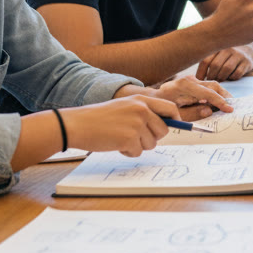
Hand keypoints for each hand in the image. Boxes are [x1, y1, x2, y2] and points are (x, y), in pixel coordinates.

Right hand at [60, 95, 177, 156]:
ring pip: (151, 144)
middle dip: (152, 138)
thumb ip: (144, 112)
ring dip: (137, 145)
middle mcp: (142, 110)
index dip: (175, 119)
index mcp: (141, 100)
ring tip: (120, 137)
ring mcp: (137, 124)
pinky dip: (128, 152)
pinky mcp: (129, 139)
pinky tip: (115, 143)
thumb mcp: (124, 106)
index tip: (174, 126)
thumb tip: (165, 126)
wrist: (78, 124)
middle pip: (164, 131)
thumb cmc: (99, 118)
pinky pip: (138, 152)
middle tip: (135, 137)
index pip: (170, 108)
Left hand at [152, 75, 233, 120]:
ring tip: (227, 106)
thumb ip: (193, 113)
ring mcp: (191, 80)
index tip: (229, 110)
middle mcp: (189, 80)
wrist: (153, 99)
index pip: (208, 93)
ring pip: (212, 85)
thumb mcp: (176, 114)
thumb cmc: (162, 109)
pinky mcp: (193, 82)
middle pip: (213, 85)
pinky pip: (207, 87)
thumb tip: (209, 111)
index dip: (220, 102)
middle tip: (232, 107)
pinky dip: (215, 94)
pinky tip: (218, 104)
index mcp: (184, 87)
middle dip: (224, 96)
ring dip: (221, 95)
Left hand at [197, 45, 252, 80]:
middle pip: (215, 65)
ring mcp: (238, 54)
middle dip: (211, 76)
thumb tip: (194, 78)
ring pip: (226, 69)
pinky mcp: (247, 62)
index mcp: (217, 47)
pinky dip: (232, 78)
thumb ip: (207, 61)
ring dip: (221, 78)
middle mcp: (227, 49)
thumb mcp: (216, 54)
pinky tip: (230, 77)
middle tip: (210, 81)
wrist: (246, 50)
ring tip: (219, 80)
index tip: (199, 81)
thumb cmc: (226, 56)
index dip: (201, 73)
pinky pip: (237, 73)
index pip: (205, 60)